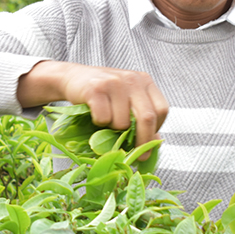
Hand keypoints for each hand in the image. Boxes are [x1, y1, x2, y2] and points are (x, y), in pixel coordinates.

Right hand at [17, 60, 168, 155]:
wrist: (73, 77)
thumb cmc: (103, 93)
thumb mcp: (126, 101)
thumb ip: (141, 119)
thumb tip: (155, 143)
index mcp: (145, 81)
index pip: (161, 110)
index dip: (155, 130)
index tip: (147, 144)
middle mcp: (132, 79)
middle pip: (147, 117)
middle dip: (141, 141)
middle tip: (136, 156)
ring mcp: (114, 82)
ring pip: (123, 122)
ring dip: (113, 130)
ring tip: (106, 121)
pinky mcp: (96, 89)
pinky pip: (104, 118)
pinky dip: (99, 123)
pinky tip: (95, 114)